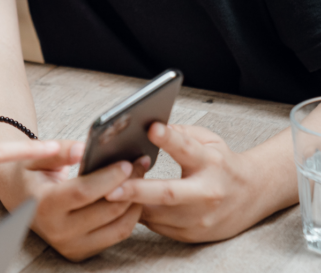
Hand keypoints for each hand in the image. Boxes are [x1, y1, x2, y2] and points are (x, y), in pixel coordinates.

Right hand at [0, 140, 147, 260]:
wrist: (19, 199)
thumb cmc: (29, 174)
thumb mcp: (35, 157)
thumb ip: (60, 151)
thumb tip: (84, 148)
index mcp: (42, 205)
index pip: (83, 192)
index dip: (108, 177)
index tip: (127, 163)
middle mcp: (57, 231)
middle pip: (105, 211)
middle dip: (129, 186)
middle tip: (140, 164)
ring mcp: (70, 245)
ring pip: (118, 226)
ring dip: (135, 202)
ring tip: (141, 178)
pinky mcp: (81, 252)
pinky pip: (116, 235)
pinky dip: (129, 215)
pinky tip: (133, 196)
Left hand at [106, 123, 266, 242]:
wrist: (253, 195)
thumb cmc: (222, 163)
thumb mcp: (207, 140)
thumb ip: (178, 132)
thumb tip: (144, 126)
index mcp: (211, 163)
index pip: (187, 149)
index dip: (168, 139)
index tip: (151, 128)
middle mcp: (207, 193)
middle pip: (169, 194)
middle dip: (137, 191)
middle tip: (109, 188)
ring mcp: (200, 218)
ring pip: (156, 214)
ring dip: (129, 204)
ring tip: (106, 192)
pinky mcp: (192, 235)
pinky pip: (156, 226)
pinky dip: (138, 214)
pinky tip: (124, 204)